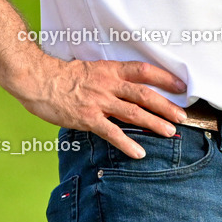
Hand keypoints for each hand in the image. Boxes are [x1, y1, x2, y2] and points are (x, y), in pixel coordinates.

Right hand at [18, 57, 187, 158]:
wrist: (38, 79)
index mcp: (109, 69)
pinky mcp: (88, 118)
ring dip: (154, 123)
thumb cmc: (61, 75)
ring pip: (133, 113)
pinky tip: (139, 153)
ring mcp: (99, 101)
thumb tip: (122, 87)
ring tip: (170, 132)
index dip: (164, 77)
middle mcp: (108, 84)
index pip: (143, 71)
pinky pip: (112, 132)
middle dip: (166, 105)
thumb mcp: (89, 69)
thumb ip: (106, 78)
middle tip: (182, 116)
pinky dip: (127, 143)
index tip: (181, 85)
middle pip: (144, 94)